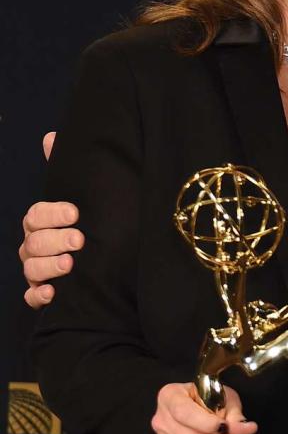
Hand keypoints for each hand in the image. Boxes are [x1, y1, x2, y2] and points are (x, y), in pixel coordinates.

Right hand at [20, 132, 84, 308]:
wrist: (110, 261)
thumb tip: (51, 137)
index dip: (53, 213)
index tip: (75, 213)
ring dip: (49, 266)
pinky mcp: (43, 292)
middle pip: (34, 242)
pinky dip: (38, 295)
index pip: (37, 214)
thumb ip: (68, 173)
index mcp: (42, 221)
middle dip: (55, 240)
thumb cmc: (91, 225)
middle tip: (79, 240)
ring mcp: (37, 270)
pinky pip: (31, 296)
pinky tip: (53, 293)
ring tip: (71, 265)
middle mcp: (35, 245)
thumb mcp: (85, 198)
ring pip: (31, 268)